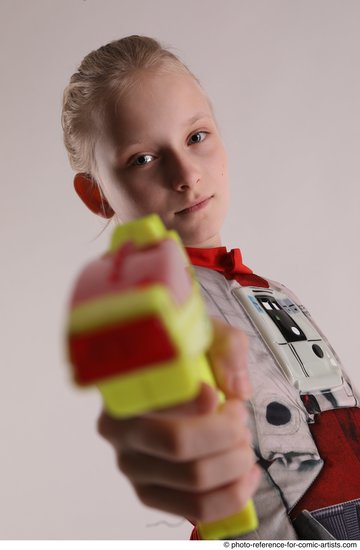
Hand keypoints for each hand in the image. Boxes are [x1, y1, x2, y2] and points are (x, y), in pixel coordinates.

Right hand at [97, 318, 260, 523]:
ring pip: (195, 481)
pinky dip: (234, 495)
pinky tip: (246, 474)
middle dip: (227, 432)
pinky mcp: (150, 494)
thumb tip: (236, 389)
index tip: (215, 393)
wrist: (166, 382)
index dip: (198, 400)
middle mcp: (119, 432)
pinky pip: (198, 509)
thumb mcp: (206, 333)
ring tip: (243, 443)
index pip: (158, 400)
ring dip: (234, 462)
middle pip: (180, 444)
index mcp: (123, 389)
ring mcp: (133, 468)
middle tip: (239, 417)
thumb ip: (226, 347)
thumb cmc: (184, 358)